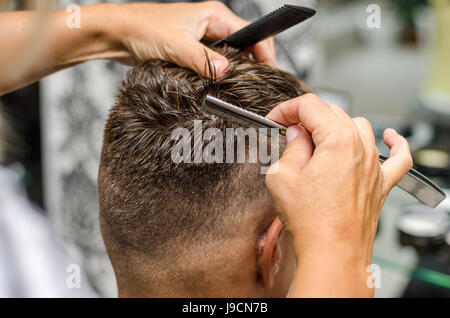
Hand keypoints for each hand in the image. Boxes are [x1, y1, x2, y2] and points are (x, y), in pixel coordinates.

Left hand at [106, 1, 275, 76]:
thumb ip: (203, 60)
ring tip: (239, 86)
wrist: (119, 33)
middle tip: (256, 85)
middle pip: (244, 45)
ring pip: (229, 55)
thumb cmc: (144, 29)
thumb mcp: (176, 46)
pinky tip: (218, 84)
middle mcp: (212, 23)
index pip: (251, 33)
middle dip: (252, 63)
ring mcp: (202, 37)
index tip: (270, 72)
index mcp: (214, 15)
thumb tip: (226, 72)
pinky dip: (218, 72)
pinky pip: (214, 61)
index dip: (264, 52)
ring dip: (234, 69)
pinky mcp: (193, 49)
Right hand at [265, 94, 411, 296]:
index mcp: (337, 139)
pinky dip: (394, 143)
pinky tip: (389, 137)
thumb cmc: (311, 221)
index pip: (309, 105)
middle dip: (307, 118)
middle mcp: (361, 147)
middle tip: (288, 133)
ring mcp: (375, 165)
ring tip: (318, 143)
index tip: (276, 120)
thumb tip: (296, 135)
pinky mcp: (381, 183)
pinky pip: (398, 156)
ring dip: (336, 127)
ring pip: (359, 127)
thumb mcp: (282, 177)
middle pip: (333, 113)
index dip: (287, 108)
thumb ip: (290, 148)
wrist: (333, 253)